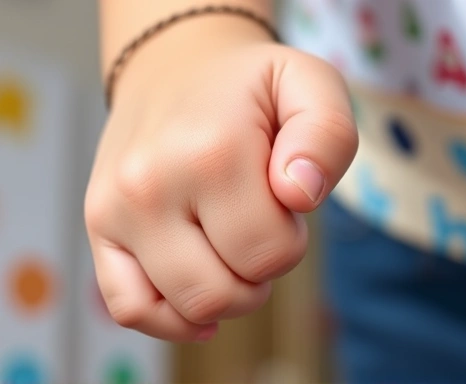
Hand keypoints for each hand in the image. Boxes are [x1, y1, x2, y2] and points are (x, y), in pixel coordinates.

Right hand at [85, 23, 356, 341]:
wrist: (173, 69)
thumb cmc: (247, 88)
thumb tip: (298, 194)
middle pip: (228, 291)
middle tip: (256, 222)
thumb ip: (326, 135)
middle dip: (260, 269)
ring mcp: (116, 210)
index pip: (271, 253)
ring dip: (225, 293)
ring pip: (187, 306)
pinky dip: (170, 319)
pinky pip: (130, 308)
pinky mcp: (98, 226)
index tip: (280, 203)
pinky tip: (197, 300)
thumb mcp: (309, 84)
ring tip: (228, 246)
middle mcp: (150, 186)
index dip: (290, 238)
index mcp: (211, 153)